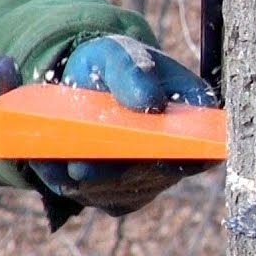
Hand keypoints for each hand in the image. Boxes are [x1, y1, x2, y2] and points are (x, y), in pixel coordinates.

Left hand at [29, 35, 217, 216]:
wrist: (88, 88)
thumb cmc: (112, 67)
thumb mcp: (118, 56)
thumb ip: (133, 71)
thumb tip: (149, 103)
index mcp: (194, 115)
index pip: (203, 144)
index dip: (183, 155)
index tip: (151, 156)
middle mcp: (181, 154)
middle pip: (156, 175)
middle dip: (115, 172)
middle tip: (79, 168)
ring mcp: (154, 179)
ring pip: (124, 191)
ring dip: (88, 179)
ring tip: (52, 158)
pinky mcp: (126, 196)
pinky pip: (102, 199)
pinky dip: (73, 185)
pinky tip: (52, 164)